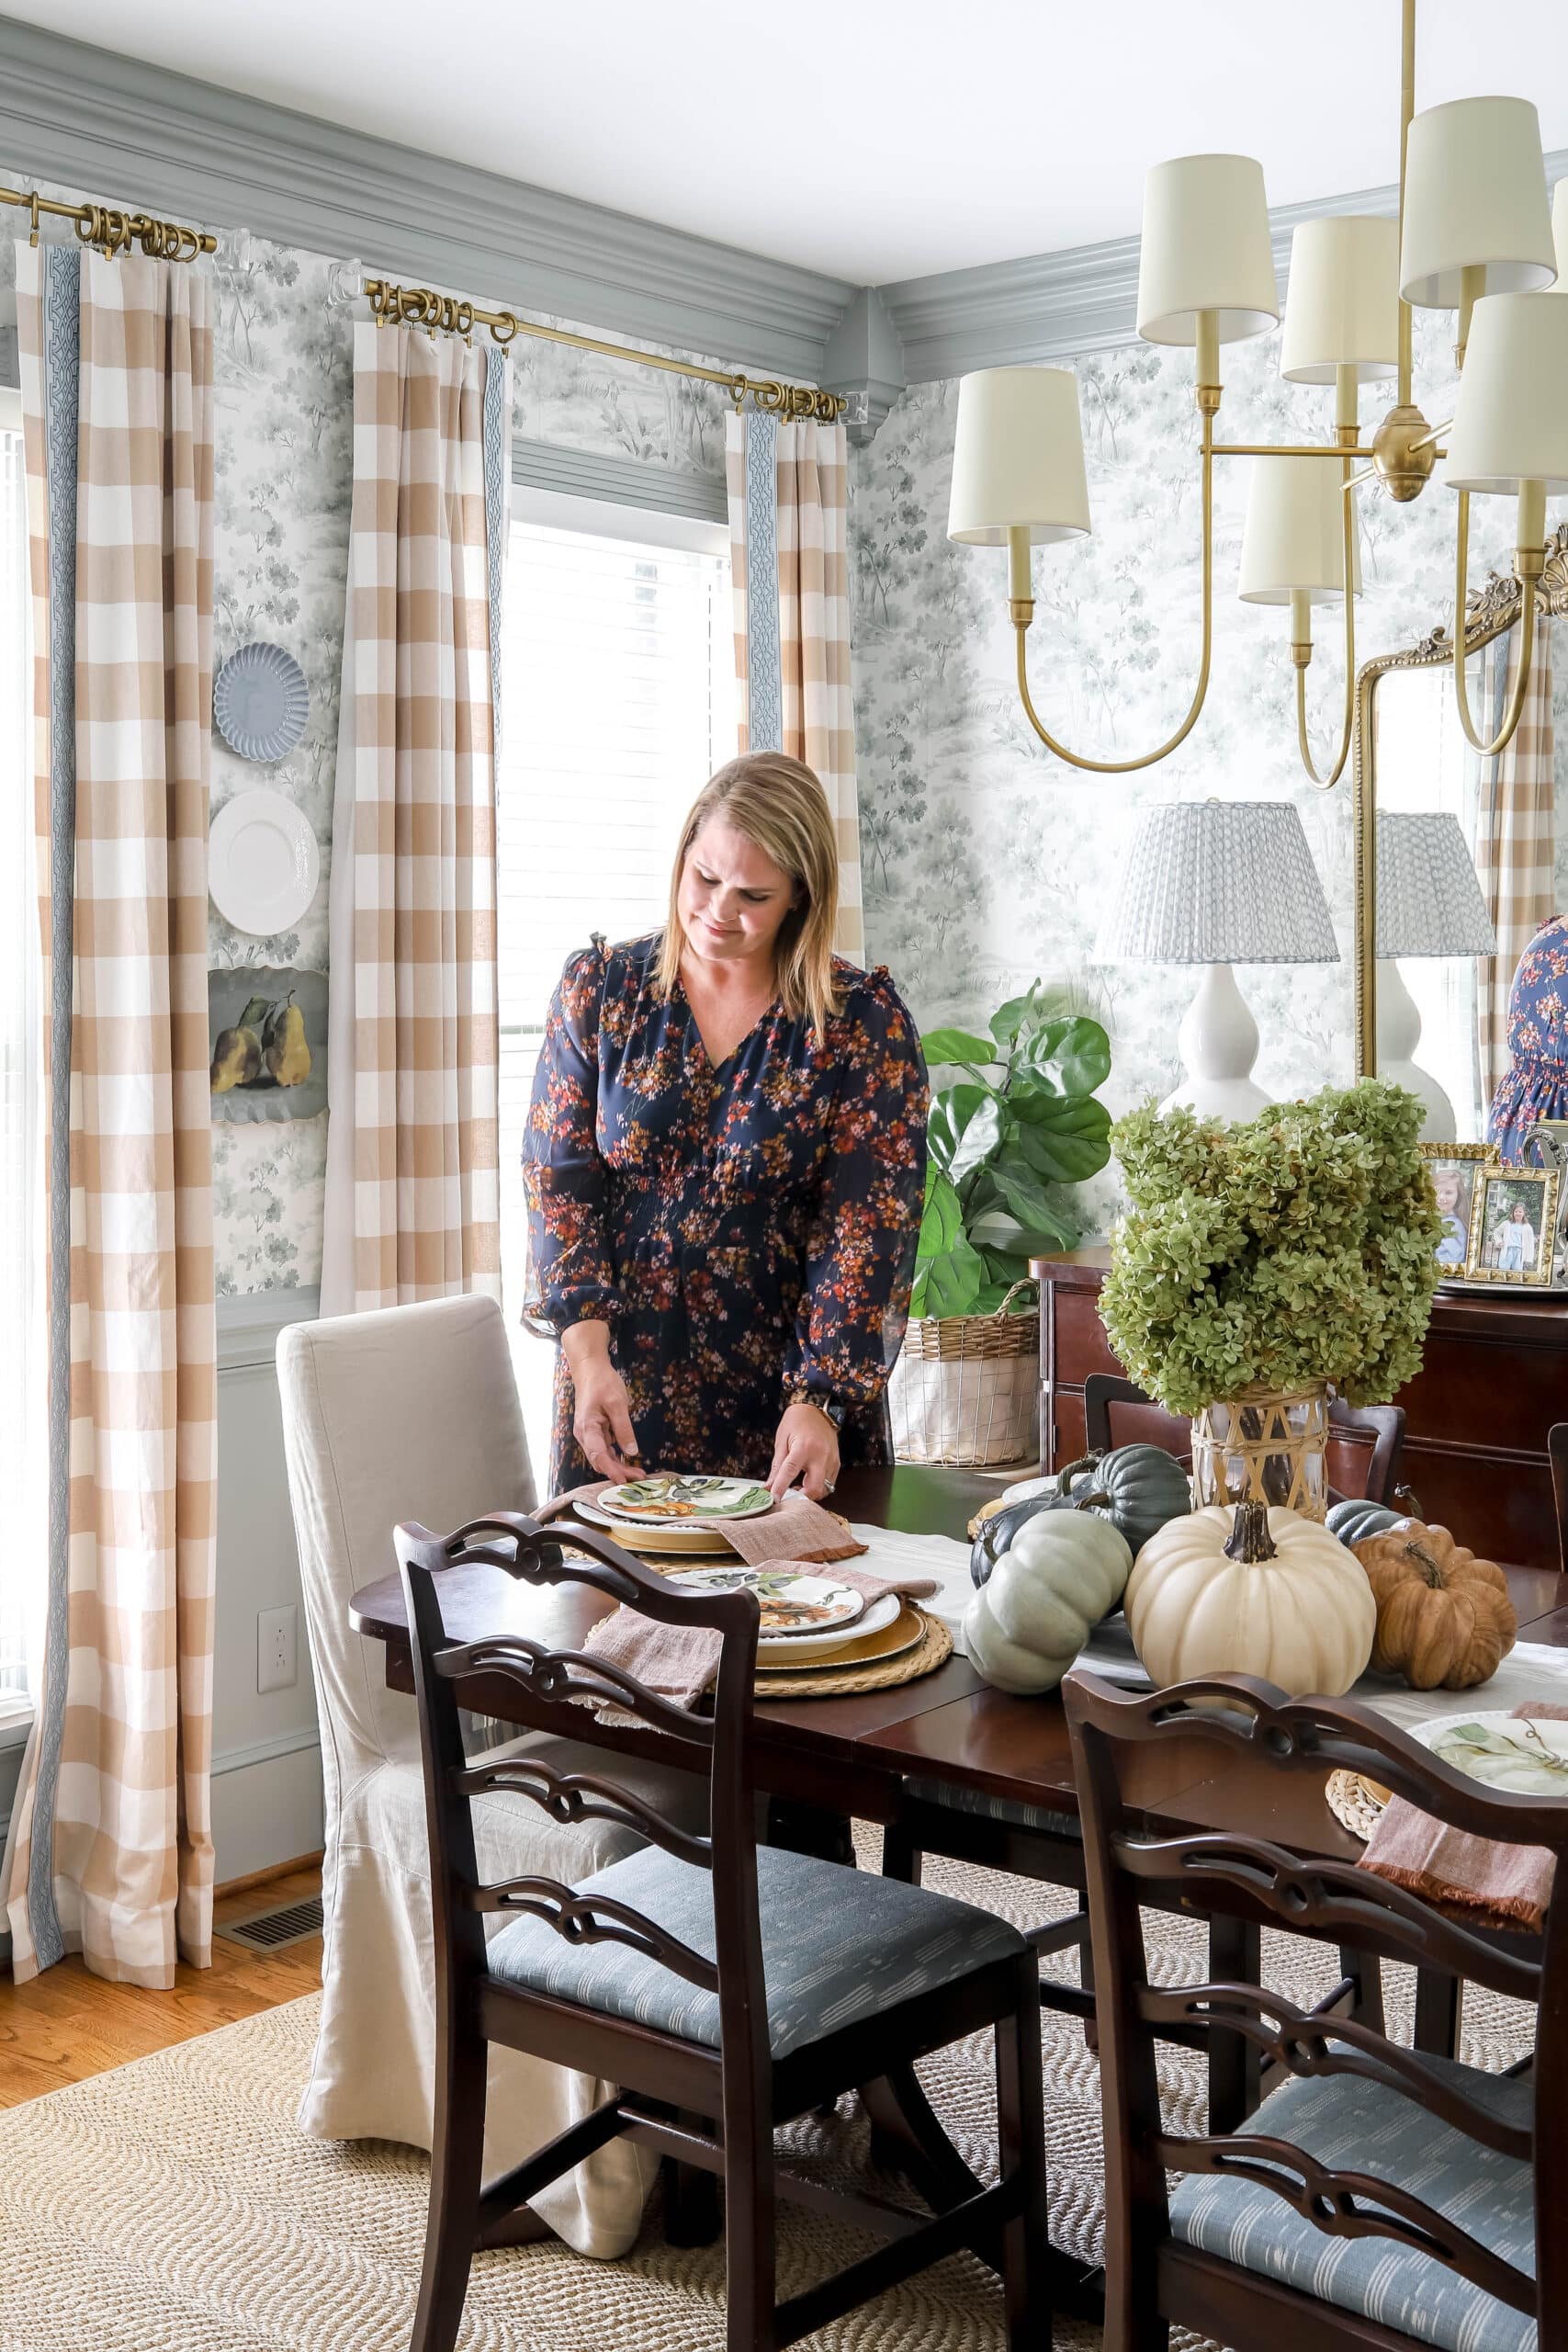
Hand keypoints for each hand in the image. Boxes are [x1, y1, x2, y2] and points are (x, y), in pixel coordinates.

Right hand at [562, 1322, 639, 1480]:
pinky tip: (629, 1462)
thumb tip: (631, 1451)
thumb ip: (624, 1429)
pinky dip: (616, 1457)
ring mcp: (589, 1434)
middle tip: (639, 1478)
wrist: (590, 1370)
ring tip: (638, 1473)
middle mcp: (585, 1435)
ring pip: (602, 1457)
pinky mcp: (595, 1432)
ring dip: (618, 1466)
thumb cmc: (602, 1383)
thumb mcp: (617, 1403)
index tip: (625, 1481)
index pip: (599, 1456)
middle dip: (618, 1472)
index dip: (612, 1471)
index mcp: (587, 1428)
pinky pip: (604, 1450)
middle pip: (600, 1461)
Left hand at [768, 1400, 839, 1502]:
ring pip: (824, 1489)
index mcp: (803, 1447)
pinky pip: (830, 1483)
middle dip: (803, 1498)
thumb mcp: (782, 1440)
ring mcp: (831, 1459)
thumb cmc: (796, 1421)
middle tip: (791, 1495)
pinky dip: (819, 1486)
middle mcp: (820, 1454)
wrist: (816, 1408)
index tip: (773, 1499)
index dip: (780, 1488)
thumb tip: (768, 1486)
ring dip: (811, 1492)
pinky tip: (809, 1479)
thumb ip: (776, 1466)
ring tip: (799, 1485)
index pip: (790, 1471)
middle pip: (815, 1488)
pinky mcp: (837, 1462)